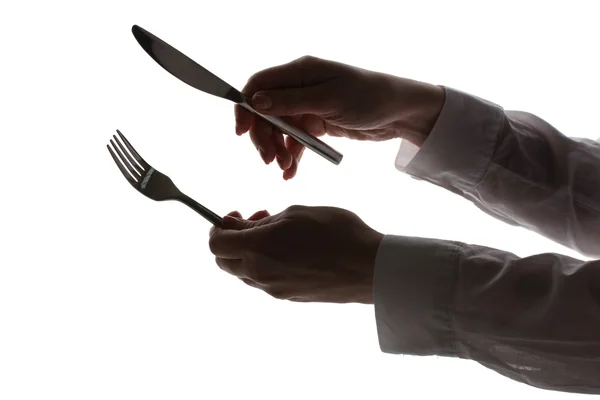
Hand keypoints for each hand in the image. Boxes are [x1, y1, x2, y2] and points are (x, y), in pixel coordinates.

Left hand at [208, 206, 383, 303]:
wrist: (369, 268)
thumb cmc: (337, 233)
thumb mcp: (296, 214)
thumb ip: (261, 222)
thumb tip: (240, 227)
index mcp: (258, 249)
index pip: (217, 244)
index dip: (218, 228)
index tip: (234, 216)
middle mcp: (260, 274)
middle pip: (225, 261)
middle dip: (231, 240)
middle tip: (255, 221)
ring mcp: (274, 289)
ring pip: (244, 272)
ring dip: (249, 252)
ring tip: (276, 233)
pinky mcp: (289, 297)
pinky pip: (264, 281)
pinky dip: (265, 264)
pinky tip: (289, 250)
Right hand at [235, 55, 444, 178]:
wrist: (398, 113)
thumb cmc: (368, 97)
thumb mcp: (328, 99)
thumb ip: (290, 101)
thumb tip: (254, 102)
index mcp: (299, 72)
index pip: (258, 85)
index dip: (245, 107)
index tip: (241, 133)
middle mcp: (299, 87)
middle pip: (265, 112)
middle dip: (264, 137)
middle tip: (268, 160)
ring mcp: (307, 106)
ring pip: (279, 130)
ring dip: (278, 149)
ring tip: (284, 168)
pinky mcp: (316, 123)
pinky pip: (295, 141)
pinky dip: (292, 156)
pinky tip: (290, 172)